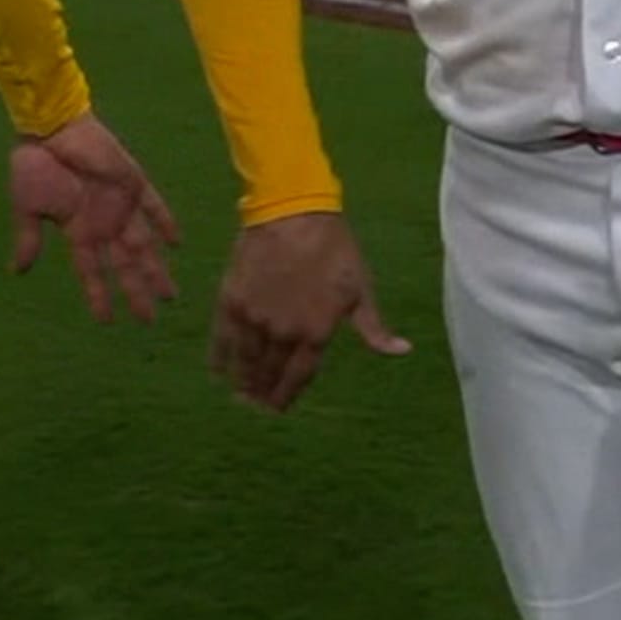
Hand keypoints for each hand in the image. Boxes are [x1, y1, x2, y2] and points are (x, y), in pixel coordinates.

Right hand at [9, 114, 179, 323]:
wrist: (49, 129)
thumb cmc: (33, 167)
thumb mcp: (27, 209)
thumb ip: (28, 239)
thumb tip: (17, 272)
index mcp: (78, 231)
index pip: (92, 271)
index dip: (99, 296)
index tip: (107, 321)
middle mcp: (103, 223)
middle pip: (124, 265)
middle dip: (136, 291)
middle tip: (150, 318)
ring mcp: (120, 204)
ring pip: (143, 244)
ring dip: (155, 268)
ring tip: (169, 294)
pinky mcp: (133, 181)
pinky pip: (153, 205)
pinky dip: (165, 222)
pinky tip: (176, 243)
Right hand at [211, 212, 408, 412]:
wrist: (293, 212)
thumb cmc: (333, 248)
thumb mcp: (361, 288)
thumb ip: (374, 328)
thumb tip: (402, 352)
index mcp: (316, 334)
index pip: (298, 378)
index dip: (287, 396)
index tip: (279, 408)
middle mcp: (284, 334)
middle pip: (269, 375)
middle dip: (263, 393)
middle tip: (257, 405)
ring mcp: (255, 319)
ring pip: (245, 363)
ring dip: (242, 381)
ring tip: (240, 393)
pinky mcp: (232, 302)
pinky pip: (221, 340)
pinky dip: (219, 359)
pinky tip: (218, 370)